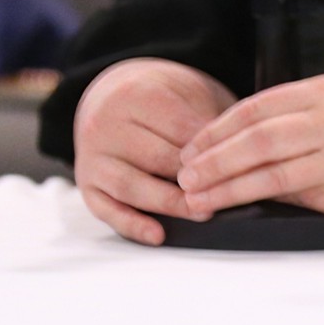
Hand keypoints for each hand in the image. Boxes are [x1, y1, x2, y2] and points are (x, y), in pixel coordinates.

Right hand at [71, 58, 235, 245]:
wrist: (113, 94)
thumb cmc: (161, 97)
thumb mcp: (185, 90)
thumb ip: (205, 115)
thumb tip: (234, 151)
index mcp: (133, 93)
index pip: (177, 126)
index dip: (208, 148)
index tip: (237, 164)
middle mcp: (104, 124)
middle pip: (155, 158)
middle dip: (193, 178)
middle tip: (226, 193)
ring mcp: (91, 157)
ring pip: (130, 186)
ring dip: (169, 203)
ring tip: (202, 214)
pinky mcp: (86, 185)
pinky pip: (106, 209)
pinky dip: (132, 224)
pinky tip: (158, 234)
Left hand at [176, 74, 323, 221]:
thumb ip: (308, 115)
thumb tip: (251, 139)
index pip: (256, 107)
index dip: (217, 129)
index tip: (191, 146)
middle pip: (255, 138)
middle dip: (211, 158)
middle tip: (183, 175)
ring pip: (269, 171)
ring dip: (226, 186)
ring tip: (197, 198)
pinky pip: (299, 197)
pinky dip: (263, 202)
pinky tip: (241, 208)